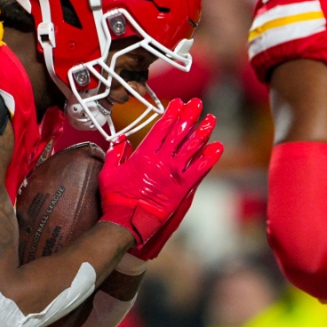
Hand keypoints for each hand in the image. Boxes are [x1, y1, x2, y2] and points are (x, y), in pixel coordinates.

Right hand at [99, 99, 222, 246]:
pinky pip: (200, 170)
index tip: (178, 103)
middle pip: (179, 132)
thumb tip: (122, 140)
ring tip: (211, 119)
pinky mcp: (182, 188)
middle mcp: (161, 161)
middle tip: (197, 103)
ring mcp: (173, 174)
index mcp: (144, 155)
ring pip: (192, 147)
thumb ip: (116, 154)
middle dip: (189, 115)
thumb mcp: (108, 173)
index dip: (172, 113)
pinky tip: (218, 147)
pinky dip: (210, 158)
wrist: (126, 222)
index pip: (161, 127)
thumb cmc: (116, 200)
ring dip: (203, 131)